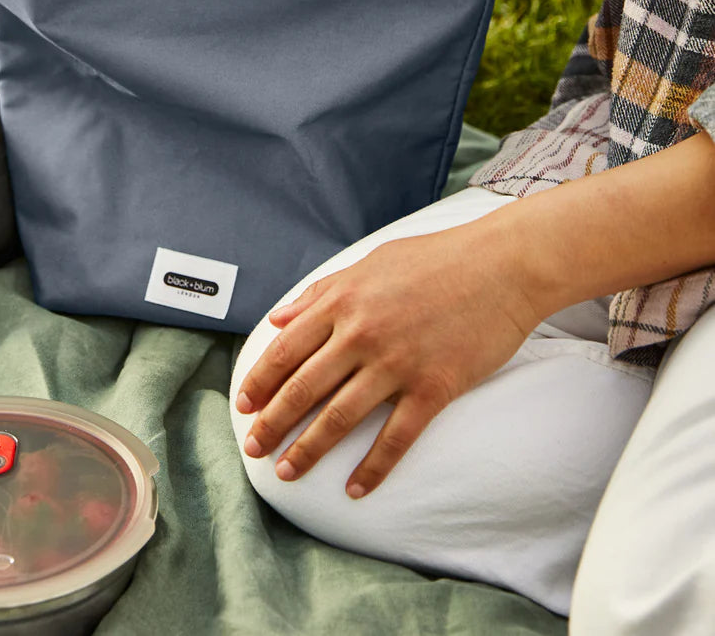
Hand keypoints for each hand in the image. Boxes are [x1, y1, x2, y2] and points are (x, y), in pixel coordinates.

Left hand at [235, 215, 540, 496]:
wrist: (502, 266)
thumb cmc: (437, 258)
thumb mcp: (371, 262)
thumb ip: (322, 292)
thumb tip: (279, 318)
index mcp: (343, 301)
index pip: (286, 350)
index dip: (260, 381)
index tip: (243, 405)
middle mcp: (361, 334)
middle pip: (303, 389)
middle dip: (273, 423)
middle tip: (254, 449)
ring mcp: (396, 363)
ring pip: (340, 417)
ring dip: (309, 450)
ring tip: (287, 472)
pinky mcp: (433, 387)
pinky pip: (395, 437)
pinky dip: (373, 468)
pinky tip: (355, 489)